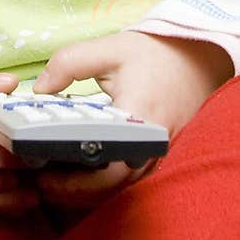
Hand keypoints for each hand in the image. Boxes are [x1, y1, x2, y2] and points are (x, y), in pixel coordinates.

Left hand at [31, 32, 232, 208]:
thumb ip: (70, 63)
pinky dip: (107, 180)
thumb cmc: (154, 53)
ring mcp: (160, 153)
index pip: (107, 169)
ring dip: (90, 189)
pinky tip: (83, 171)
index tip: (44, 175)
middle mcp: (153, 144)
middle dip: (75, 191)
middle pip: (113, 186)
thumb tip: (40, 88)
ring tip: (55, 179)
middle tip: (42, 182)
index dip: (74, 181)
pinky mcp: (160, 154)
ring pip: (123, 186)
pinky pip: (132, 177)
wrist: (198, 56)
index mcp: (139, 118)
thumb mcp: (109, 49)